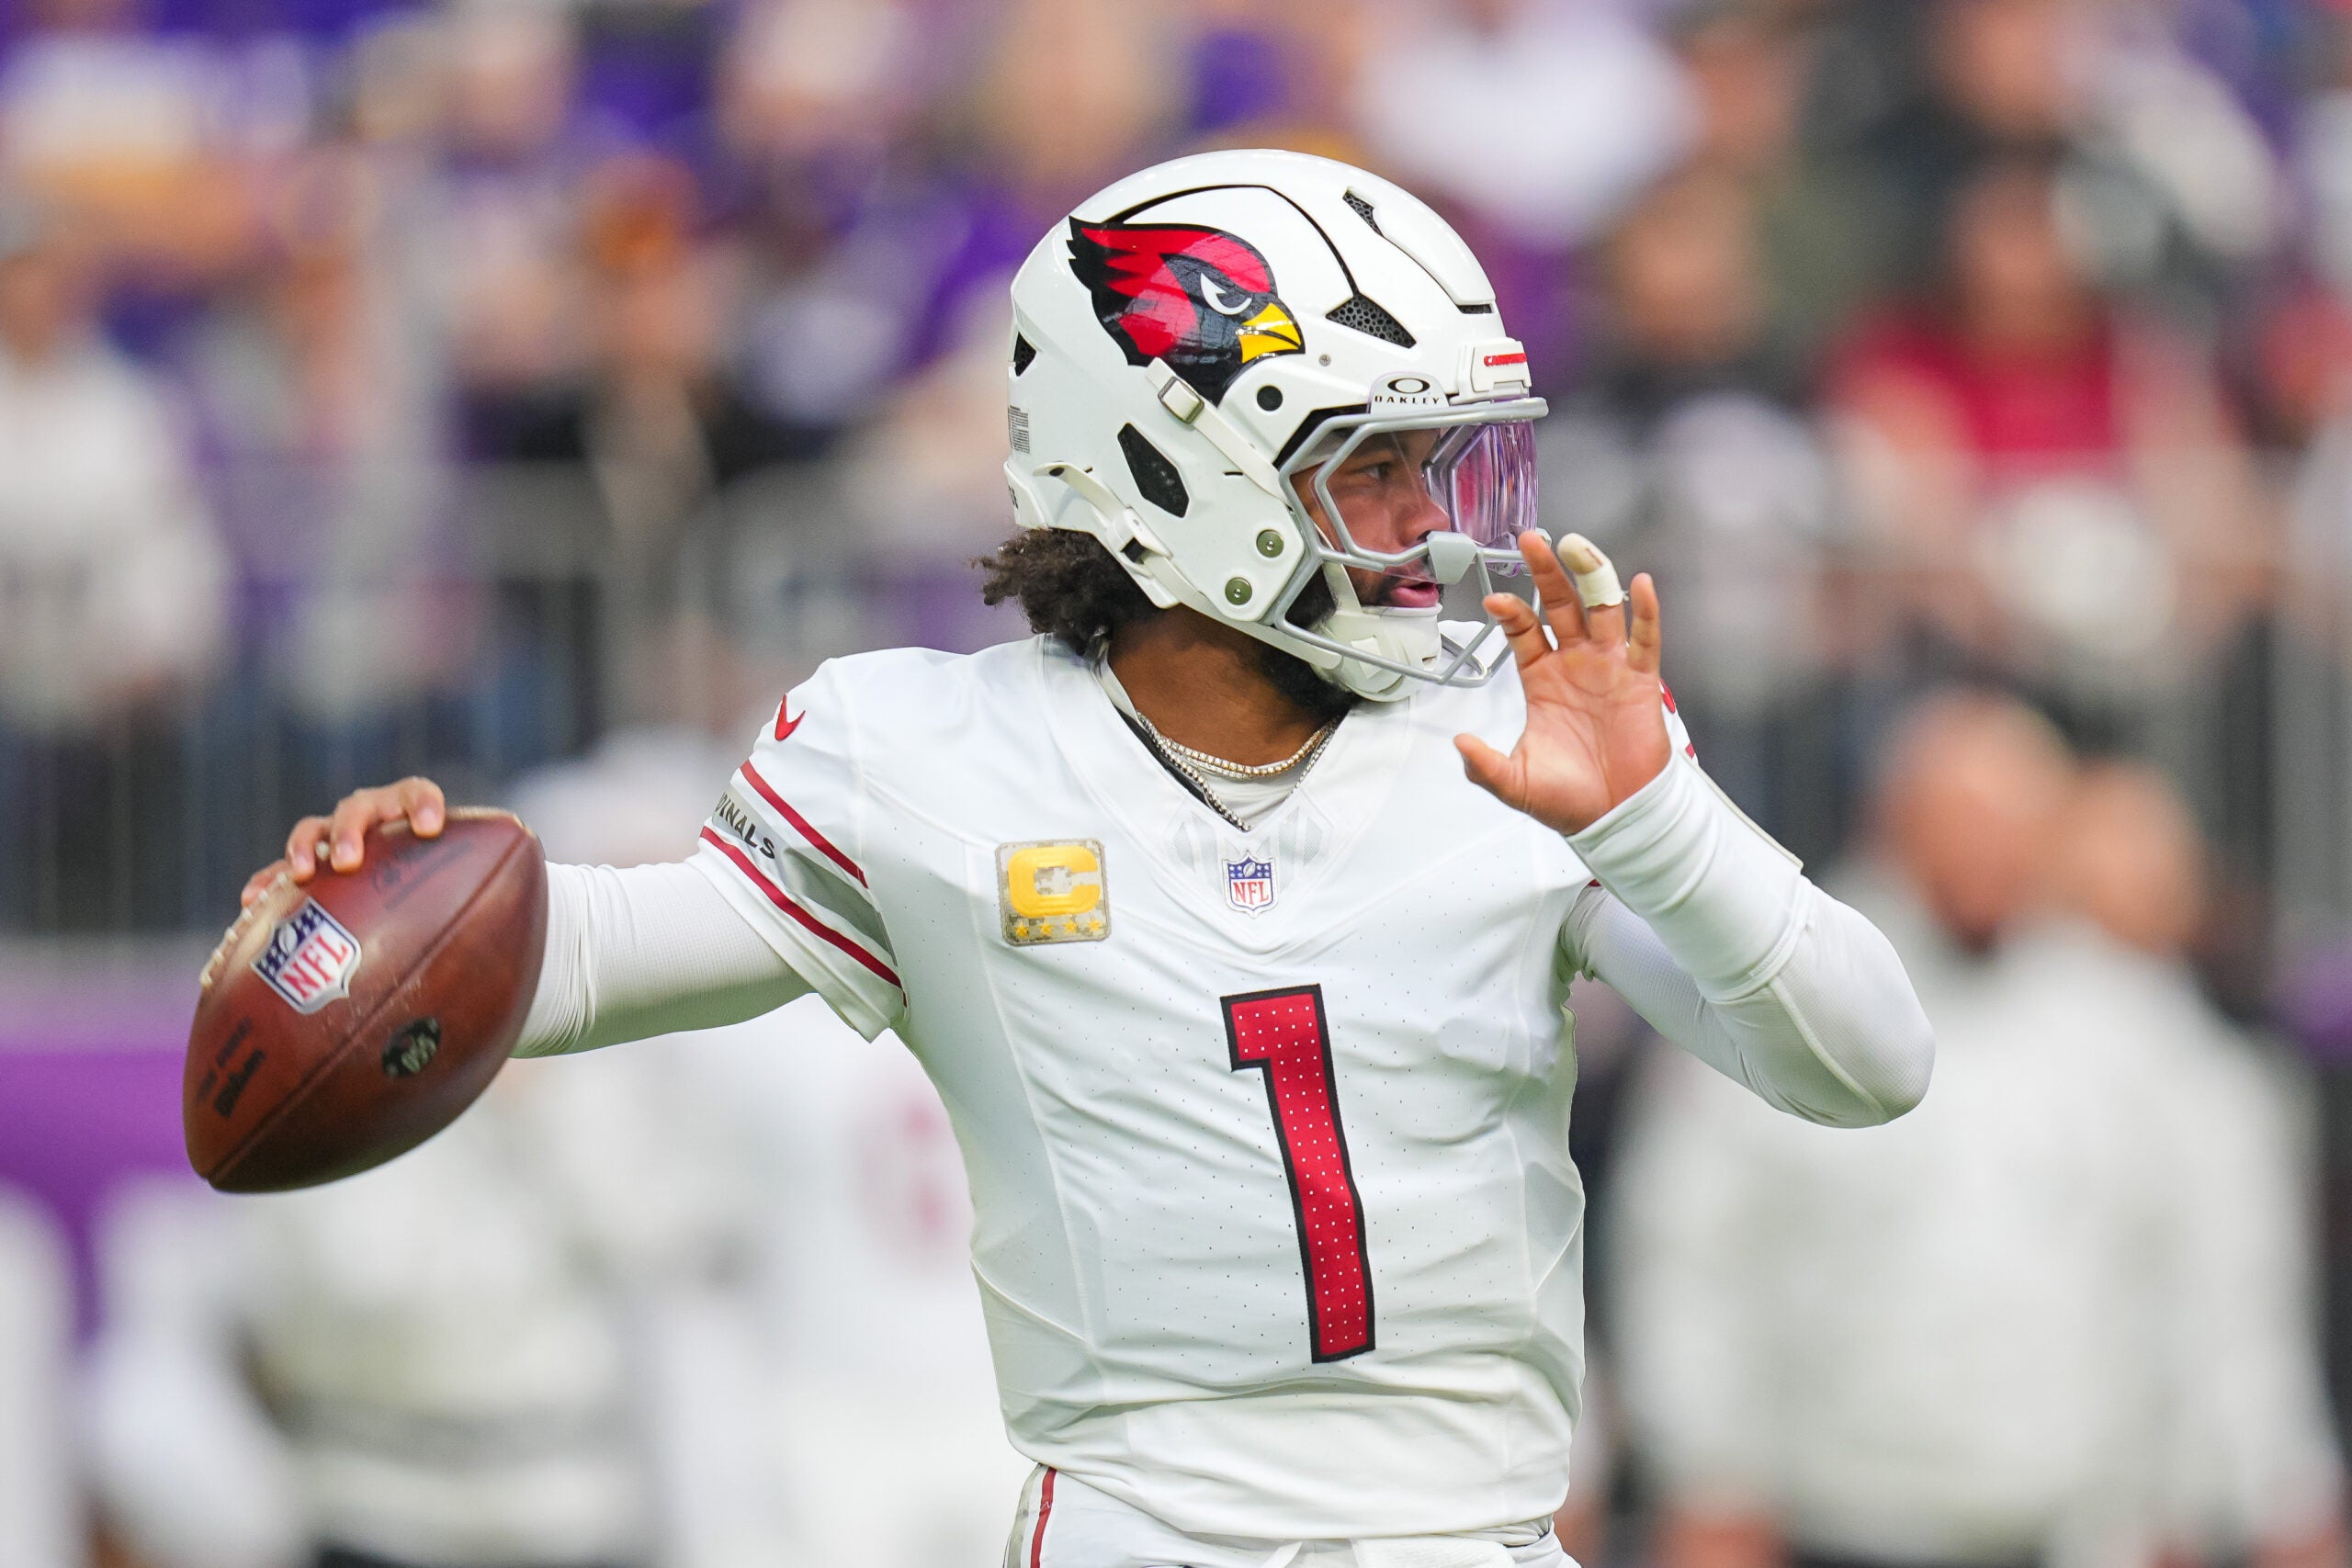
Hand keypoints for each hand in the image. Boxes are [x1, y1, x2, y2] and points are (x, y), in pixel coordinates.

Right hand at [240, 777, 446, 907]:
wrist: (414, 885)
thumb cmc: (444, 885)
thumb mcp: (455, 886)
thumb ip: (466, 899)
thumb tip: (538, 949)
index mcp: (410, 812)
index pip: (418, 794)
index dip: (422, 804)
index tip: (429, 827)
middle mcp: (370, 816)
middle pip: (357, 809)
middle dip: (350, 831)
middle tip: (348, 861)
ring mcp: (334, 835)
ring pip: (314, 830)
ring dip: (304, 848)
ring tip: (300, 874)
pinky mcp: (309, 863)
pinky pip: (281, 871)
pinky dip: (268, 884)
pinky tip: (250, 903)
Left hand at [1454, 531, 1670, 834]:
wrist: (1614, 816)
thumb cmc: (1568, 798)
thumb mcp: (1515, 782)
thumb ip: (1484, 765)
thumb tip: (1459, 744)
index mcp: (1542, 680)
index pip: (1524, 632)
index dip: (1511, 614)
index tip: (1495, 602)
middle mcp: (1575, 664)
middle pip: (1560, 606)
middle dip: (1546, 573)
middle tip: (1532, 540)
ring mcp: (1609, 667)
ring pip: (1601, 609)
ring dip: (1591, 576)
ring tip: (1577, 546)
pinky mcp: (1641, 680)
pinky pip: (1645, 638)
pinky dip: (1646, 610)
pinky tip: (1640, 583)